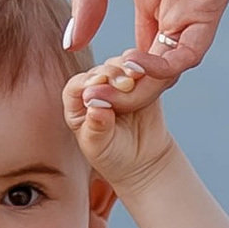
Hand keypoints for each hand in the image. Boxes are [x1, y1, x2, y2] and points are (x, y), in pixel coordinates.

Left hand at [64, 54, 174, 193]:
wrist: (145, 161)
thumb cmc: (114, 156)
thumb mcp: (100, 146)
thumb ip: (97, 126)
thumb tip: (96, 106)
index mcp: (77, 104)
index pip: (76, 86)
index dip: (87, 82)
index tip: (100, 82)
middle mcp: (95, 88)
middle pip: (99, 72)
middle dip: (111, 75)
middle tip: (125, 84)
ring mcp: (118, 83)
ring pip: (121, 66)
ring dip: (129, 70)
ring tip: (137, 79)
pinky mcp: (141, 82)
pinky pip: (143, 70)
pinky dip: (148, 70)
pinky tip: (152, 75)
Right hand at [65, 0, 228, 81]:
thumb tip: (71, 42)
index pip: (133, 54)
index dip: (110, 73)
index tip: (84, 81)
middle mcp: (172, 7)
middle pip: (151, 71)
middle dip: (123, 90)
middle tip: (94, 96)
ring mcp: (192, 7)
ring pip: (170, 70)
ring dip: (141, 85)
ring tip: (112, 82)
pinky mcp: (210, 2)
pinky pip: (190, 52)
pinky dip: (164, 67)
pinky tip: (134, 61)